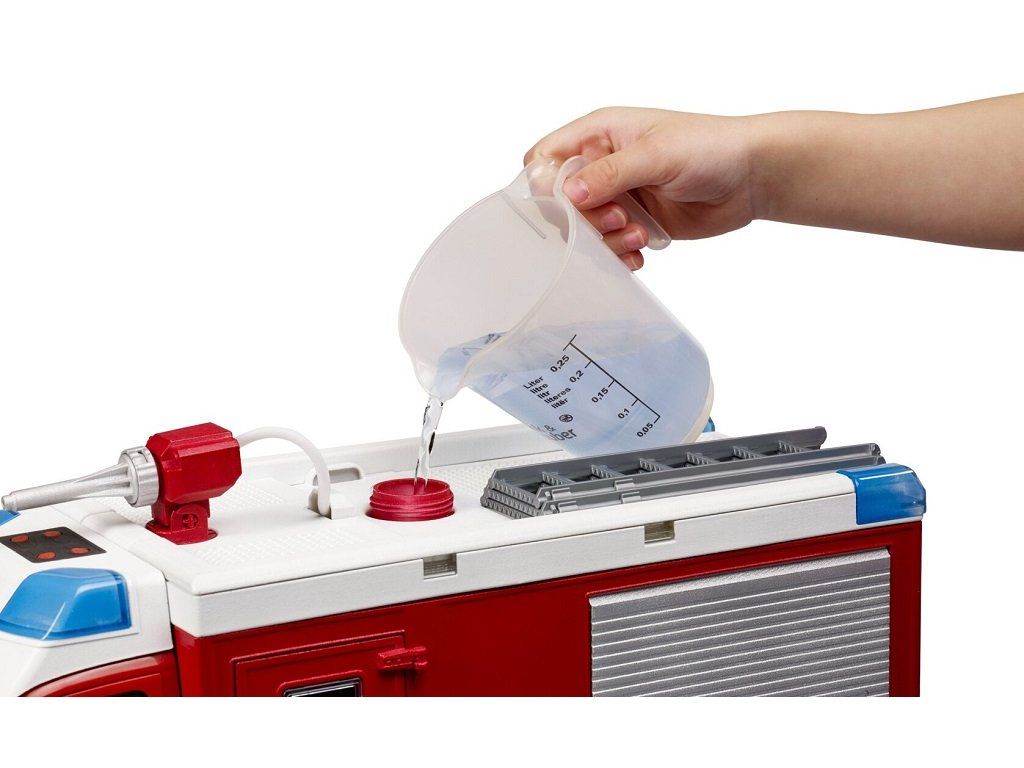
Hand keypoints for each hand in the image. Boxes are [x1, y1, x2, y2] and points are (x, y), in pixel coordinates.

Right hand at [525, 107, 763, 268]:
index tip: (566, 203)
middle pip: (562, 201)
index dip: (545, 184)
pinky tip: (641, 254)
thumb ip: (610, 174)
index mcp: (600, 134)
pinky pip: (610, 246)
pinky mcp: (636, 223)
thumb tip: (567, 193)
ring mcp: (619, 196)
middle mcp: (603, 165)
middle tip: (620, 217)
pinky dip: (619, 255)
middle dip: (585, 218)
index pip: (546, 158)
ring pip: (586, 229)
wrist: (753, 176)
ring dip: (607, 239)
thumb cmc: (710, 147)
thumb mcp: (656, 154)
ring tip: (640, 234)